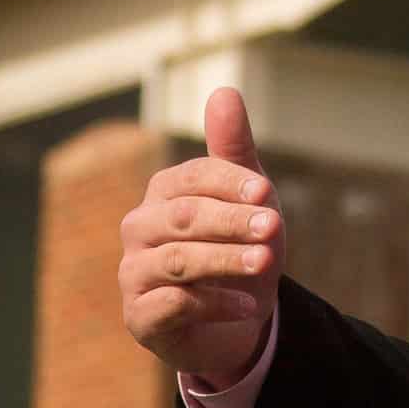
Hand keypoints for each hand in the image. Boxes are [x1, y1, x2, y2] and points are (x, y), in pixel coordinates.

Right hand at [119, 88, 284, 388]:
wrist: (241, 315)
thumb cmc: (241, 243)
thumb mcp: (249, 195)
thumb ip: (234, 146)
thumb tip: (224, 90)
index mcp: (164, 192)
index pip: (193, 177)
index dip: (230, 183)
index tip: (267, 194)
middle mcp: (140, 228)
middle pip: (184, 218)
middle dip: (233, 222)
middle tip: (274, 227)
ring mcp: (134, 273)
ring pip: (177, 261)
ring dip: (226, 260)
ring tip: (266, 263)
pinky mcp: (140, 317)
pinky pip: (172, 305)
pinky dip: (215, 303)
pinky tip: (248, 305)